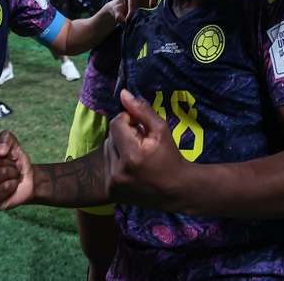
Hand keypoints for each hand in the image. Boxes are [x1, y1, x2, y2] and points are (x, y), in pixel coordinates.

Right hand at [0, 131, 32, 210]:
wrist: (28, 181)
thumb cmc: (16, 163)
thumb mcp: (12, 145)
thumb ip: (5, 139)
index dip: (3, 153)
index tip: (5, 159)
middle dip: (9, 164)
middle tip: (11, 171)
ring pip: (3, 173)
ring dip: (13, 174)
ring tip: (11, 178)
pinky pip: (6, 187)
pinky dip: (14, 184)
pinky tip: (11, 188)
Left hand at [105, 0, 159, 24]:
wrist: (121, 10)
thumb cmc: (119, 9)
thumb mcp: (116, 12)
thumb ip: (118, 16)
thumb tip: (123, 21)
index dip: (131, 9)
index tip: (129, 19)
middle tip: (152, 6)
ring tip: (163, 7)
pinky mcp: (153, 2)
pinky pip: (161, 0)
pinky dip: (163, 3)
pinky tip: (167, 10)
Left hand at [105, 89, 184, 208]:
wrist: (177, 190)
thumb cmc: (171, 157)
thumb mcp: (161, 130)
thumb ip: (142, 110)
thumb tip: (123, 93)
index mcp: (132, 156)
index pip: (116, 124)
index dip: (128, 120)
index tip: (141, 127)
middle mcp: (119, 173)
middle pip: (110, 137)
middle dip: (124, 135)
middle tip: (142, 143)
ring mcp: (113, 184)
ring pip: (107, 150)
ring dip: (119, 147)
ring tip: (137, 155)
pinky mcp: (111, 191)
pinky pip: (108, 165)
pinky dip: (117, 162)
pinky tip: (132, 167)